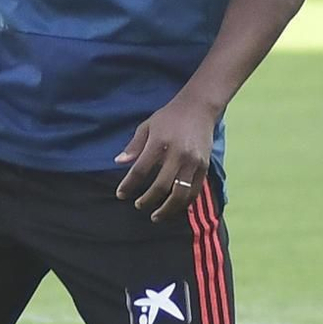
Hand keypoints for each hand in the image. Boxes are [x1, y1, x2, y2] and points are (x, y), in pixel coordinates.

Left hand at [115, 96, 216, 221]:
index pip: (140, 170)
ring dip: (167, 209)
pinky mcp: (204, 167)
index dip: (128, 185)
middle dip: (147, 200)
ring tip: (156, 216)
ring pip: (179, 194)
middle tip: (138, 205)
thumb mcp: (147, 126)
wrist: (199, 107)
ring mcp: (193, 162)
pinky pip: (193, 192)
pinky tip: (173, 208)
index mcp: (159, 143)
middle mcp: (177, 154)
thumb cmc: (169, 117)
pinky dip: (183, 203)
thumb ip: (134, 146)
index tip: (121, 194)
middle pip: (160, 186)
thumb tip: (118, 162)